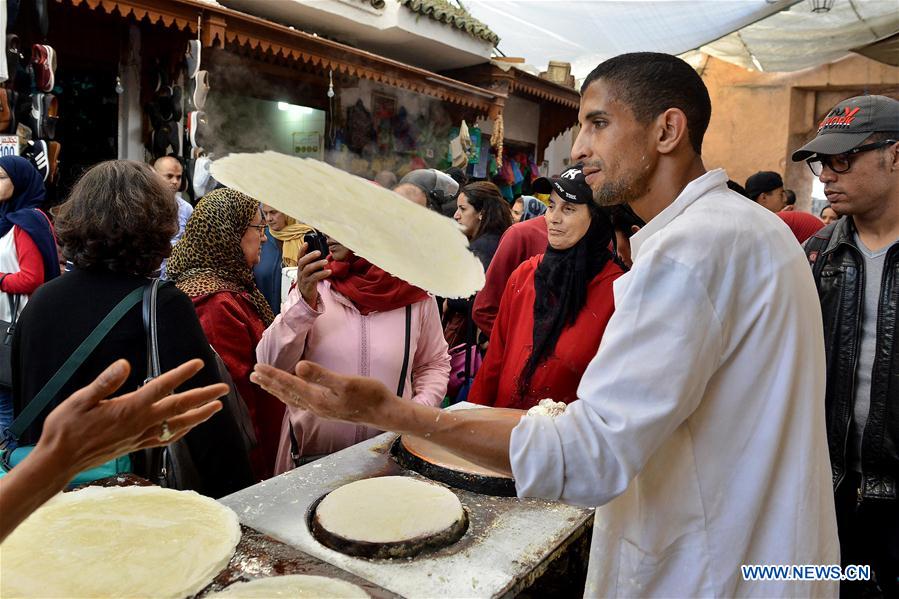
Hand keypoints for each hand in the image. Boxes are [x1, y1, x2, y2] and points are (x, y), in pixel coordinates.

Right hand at [38, 359, 226, 476]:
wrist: (59, 460)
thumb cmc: (66, 427)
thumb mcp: (80, 399)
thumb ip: (105, 382)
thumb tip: (124, 364)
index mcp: (129, 408)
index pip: (162, 387)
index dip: (181, 374)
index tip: (198, 363)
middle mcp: (140, 423)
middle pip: (179, 407)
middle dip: (203, 396)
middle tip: (224, 388)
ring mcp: (140, 436)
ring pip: (178, 425)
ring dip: (199, 415)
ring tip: (216, 407)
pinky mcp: (137, 445)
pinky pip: (166, 439)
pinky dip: (181, 431)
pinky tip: (188, 427)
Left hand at [251, 362, 391, 425]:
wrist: (384, 413)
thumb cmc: (369, 395)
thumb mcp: (346, 382)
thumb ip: (321, 375)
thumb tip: (297, 367)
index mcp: (317, 399)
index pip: (289, 384)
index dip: (272, 375)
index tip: (257, 367)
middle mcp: (315, 406)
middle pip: (286, 393)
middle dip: (269, 383)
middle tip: (252, 374)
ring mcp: (322, 409)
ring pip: (293, 399)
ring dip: (278, 390)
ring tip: (265, 384)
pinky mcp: (329, 409)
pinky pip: (302, 402)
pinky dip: (291, 396)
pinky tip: (292, 395)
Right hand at [296, 242, 329, 308]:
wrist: (306, 295)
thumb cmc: (310, 280)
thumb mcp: (310, 271)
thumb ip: (313, 263)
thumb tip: (322, 254)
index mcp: (301, 267)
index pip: (299, 256)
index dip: (302, 250)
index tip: (306, 243)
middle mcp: (301, 271)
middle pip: (302, 262)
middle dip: (310, 256)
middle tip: (319, 252)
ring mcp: (304, 278)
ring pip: (308, 269)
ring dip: (317, 264)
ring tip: (326, 261)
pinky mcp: (308, 284)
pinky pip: (314, 278)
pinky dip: (322, 274)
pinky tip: (329, 272)